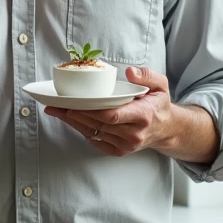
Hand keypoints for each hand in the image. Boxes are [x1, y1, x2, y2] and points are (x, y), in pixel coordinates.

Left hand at [45, 66, 179, 156]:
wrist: (166, 129)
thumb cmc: (159, 104)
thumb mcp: (160, 85)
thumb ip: (147, 76)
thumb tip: (129, 71)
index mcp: (142, 116)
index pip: (113, 116)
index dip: (91, 111)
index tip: (74, 104)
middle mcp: (133, 134)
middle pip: (98, 124)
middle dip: (75, 114)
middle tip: (56, 104)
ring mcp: (126, 145)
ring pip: (94, 133)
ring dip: (73, 122)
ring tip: (56, 110)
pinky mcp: (120, 151)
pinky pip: (96, 141)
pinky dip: (82, 130)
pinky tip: (71, 120)